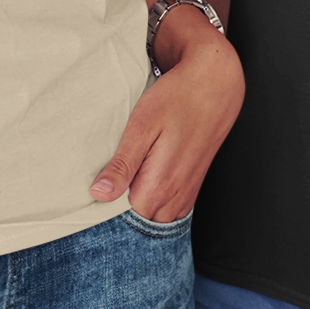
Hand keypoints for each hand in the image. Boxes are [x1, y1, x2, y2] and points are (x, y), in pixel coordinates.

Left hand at [89, 13, 243, 220]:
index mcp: (159, 187)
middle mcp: (175, 198)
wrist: (214, 85)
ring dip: (137, 208)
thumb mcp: (141, 126)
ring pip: (154, 219)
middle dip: (120, 212)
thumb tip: (99, 194)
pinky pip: (168, 212)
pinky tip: (141, 184)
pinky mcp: (191, 188)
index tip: (94, 191)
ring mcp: (186, 195)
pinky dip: (153, 204)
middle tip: (105, 184)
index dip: (104, 210)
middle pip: (138, 223)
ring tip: (122, 181)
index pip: (122, 220)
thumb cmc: (176, 100)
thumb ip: (122, 165)